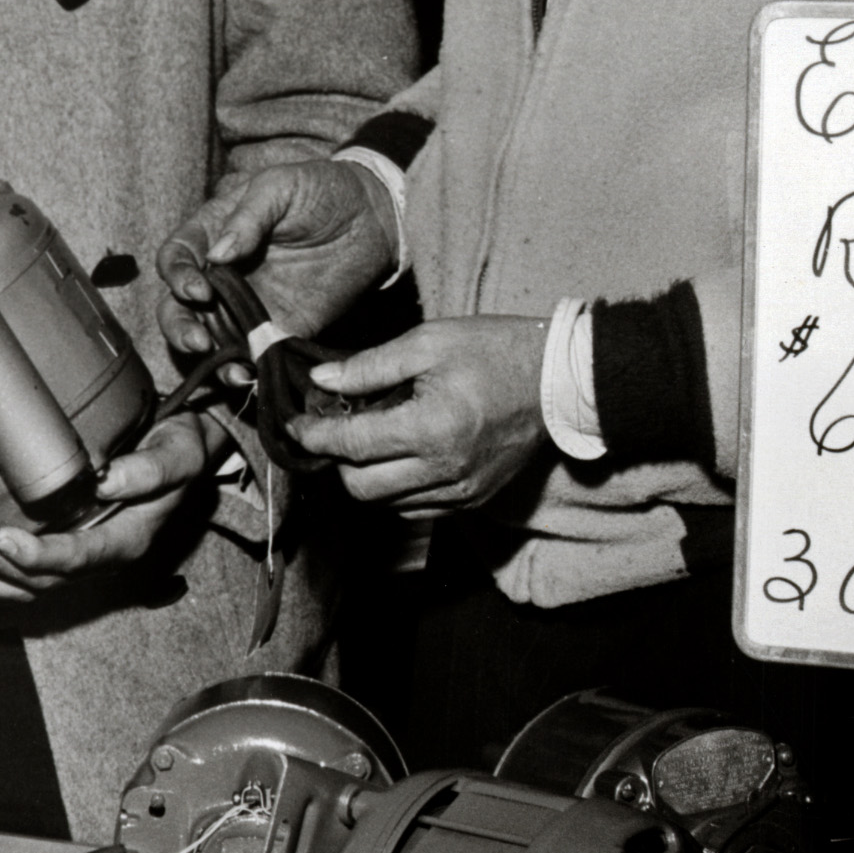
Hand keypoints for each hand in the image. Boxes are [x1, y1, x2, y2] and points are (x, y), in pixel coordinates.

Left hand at [0, 412, 216, 601]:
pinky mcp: (66, 550)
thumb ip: (152, 470)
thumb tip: (106, 482)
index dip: (39, 556)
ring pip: (30, 588)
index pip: (80, 558)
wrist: (179, 452)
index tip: (2, 539)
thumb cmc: (178, 447)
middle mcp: (103, 557)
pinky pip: (25, 579)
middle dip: (1, 569)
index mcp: (129, 539)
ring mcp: (82, 558)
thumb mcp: (180, 451)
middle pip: (46, 581)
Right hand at [157, 158, 398, 363]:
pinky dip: (247, 367)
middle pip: (178, 306)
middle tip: (198, 340)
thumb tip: (215, 255)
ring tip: (228, 368)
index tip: (199, 289)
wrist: (374, 216)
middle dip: (180, 326)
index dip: (177, 276)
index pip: (176, 258)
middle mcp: (221, 274)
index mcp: (212, 232)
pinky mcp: (279, 328)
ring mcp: (247, 305)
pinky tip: (251, 374)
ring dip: (209, 356)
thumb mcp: (280, 186)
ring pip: (209, 336)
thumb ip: (247, 217)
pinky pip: (253, 352)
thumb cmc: (320, 189)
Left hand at [289, 315, 550, 513]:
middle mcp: (444, 470)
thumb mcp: (429, 342)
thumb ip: (369, 366)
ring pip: (385, 505)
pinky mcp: (473, 500)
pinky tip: (396, 458)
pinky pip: (415, 510)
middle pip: (360, 489)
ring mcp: (461, 491)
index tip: (295, 424)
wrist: (558, 380)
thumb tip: (322, 380)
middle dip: (336, 462)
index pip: (352, 446)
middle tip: (333, 430)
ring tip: (365, 442)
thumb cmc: (495, 351)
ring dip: (364, 478)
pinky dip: (394, 490)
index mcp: (431, 428)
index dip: (314, 436)